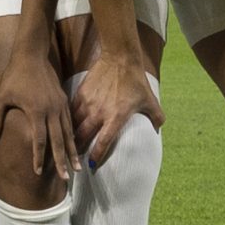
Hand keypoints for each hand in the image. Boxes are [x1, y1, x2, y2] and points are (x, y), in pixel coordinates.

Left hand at [0, 46, 77, 179]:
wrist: (31, 55)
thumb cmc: (14, 76)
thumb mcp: (1, 96)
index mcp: (36, 112)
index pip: (39, 141)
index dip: (39, 158)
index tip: (38, 172)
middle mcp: (52, 111)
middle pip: (58, 141)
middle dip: (62, 161)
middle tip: (67, 179)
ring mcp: (60, 106)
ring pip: (68, 133)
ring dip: (72, 151)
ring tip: (78, 167)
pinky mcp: (64, 100)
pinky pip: (70, 122)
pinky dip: (73, 136)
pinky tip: (75, 145)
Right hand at [69, 47, 161, 167]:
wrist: (120, 58)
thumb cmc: (136, 81)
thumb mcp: (151, 101)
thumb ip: (156, 118)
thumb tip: (157, 131)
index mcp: (116, 117)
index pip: (103, 142)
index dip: (96, 156)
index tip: (92, 166)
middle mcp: (99, 113)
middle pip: (83, 136)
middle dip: (78, 150)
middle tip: (75, 159)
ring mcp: (88, 103)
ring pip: (74, 125)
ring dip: (71, 136)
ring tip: (68, 145)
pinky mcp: (80, 93)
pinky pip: (71, 111)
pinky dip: (69, 120)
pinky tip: (67, 125)